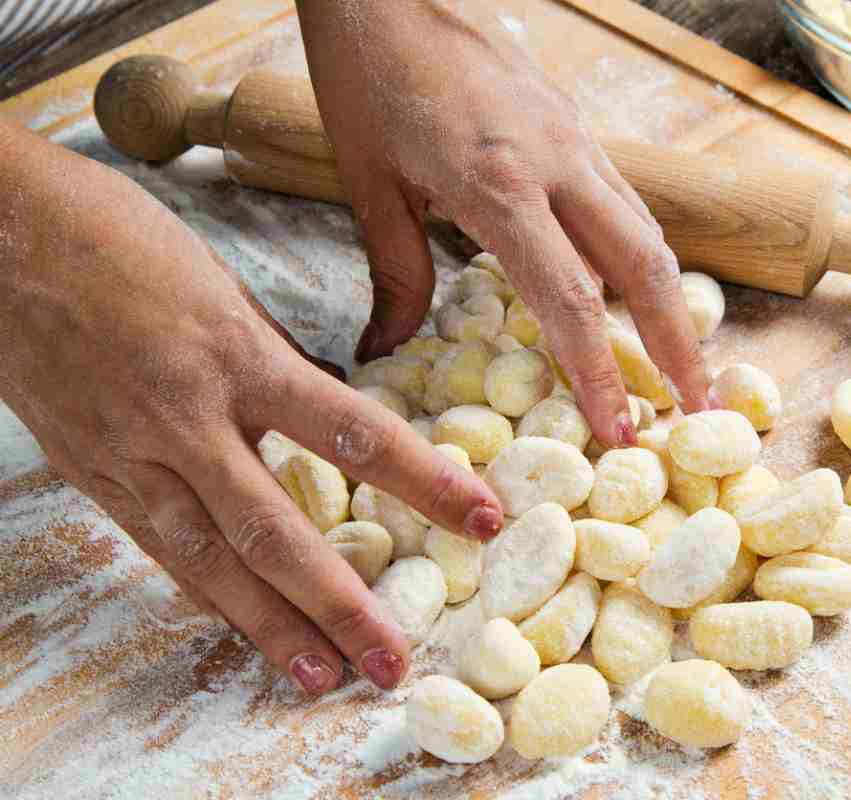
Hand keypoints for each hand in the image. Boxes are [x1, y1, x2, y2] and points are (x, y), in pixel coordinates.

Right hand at [0, 122, 503, 693]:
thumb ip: (275, 359)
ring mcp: (132, 452)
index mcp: (237, 355)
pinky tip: (241, 627)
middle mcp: (188, 417)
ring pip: (209, 559)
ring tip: (319, 674)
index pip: (354, 432)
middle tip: (390, 660)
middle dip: (339, 603)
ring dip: (269, 626)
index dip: (425, 482)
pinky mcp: (91, 470)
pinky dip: (203, 592)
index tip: (481, 519)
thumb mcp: (224, 287)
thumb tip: (328, 409)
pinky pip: (156, 545)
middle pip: (276, 530)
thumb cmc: (119, 237)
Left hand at [296, 0, 710, 446]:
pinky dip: (644, 256)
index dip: (600, 373)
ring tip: (686, 363)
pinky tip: (641, 290)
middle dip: (679, 345)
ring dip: (674, 303)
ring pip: (649, 230)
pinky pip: (626, 201)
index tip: (620, 431)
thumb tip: (385, 348)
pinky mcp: (577, 126)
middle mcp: (557, 164)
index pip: (571, 299)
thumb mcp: (369, 183)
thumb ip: (395, 273)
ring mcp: (576, 140)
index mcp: (499, 185)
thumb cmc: (368, 75)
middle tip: (699, 409)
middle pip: (646, 266)